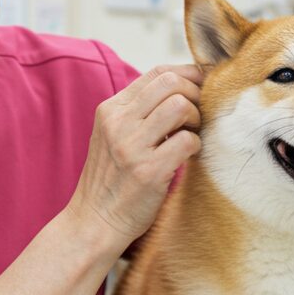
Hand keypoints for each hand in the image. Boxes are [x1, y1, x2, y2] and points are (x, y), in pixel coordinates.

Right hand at [68, 65, 203, 254]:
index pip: (157, 72)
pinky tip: (188, 156)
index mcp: (110, 110)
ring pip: (180, 106)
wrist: (94, 222)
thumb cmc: (111, 180)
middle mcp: (118, 123)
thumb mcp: (112, 136)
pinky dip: (196, 145)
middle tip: (197, 115)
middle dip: (194, 94)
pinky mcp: (148, 171)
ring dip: (196, 118)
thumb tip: (182, 88)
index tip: (200, 88)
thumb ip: (138, 112)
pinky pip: (187, 140)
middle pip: (171, 83)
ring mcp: (132, 146)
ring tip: (191, 134)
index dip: (187, 75)